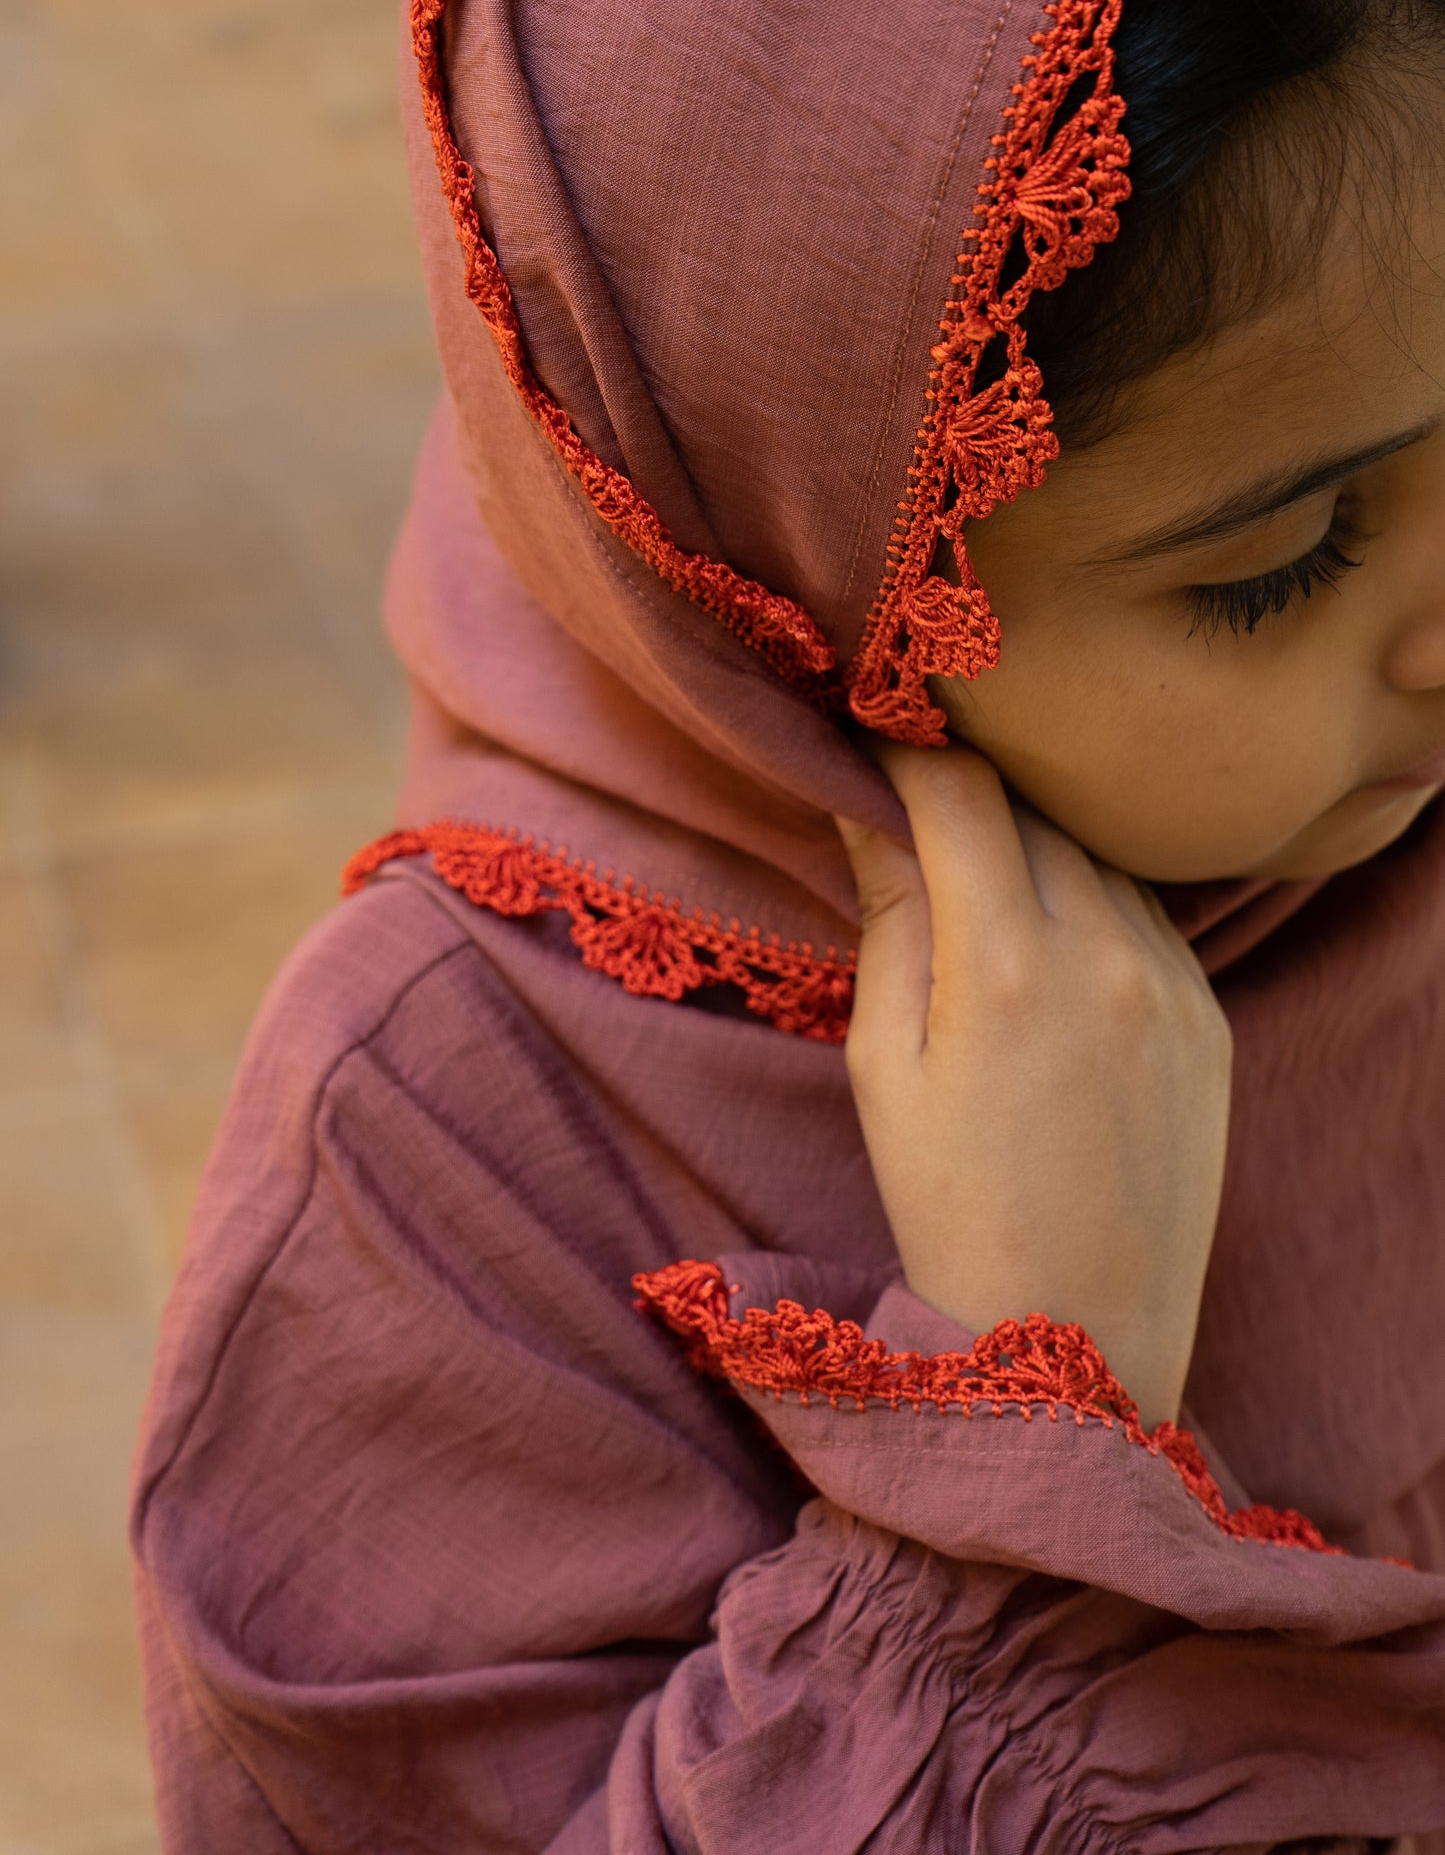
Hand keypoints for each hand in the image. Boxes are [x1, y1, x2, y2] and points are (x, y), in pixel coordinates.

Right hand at [837, 744, 1232, 1428]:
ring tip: (982, 907)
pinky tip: (1051, 965)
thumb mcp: (883, 1063)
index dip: (904, 753)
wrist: (1081, 1333)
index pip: (957, 790)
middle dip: (966, 803)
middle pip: (1029, 811)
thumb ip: (888, 917)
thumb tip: (868, 803)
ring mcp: (1173, 982)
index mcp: (1005, 963)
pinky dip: (1093, 910)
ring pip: (1093, 857)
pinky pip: (1146, 915)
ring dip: (1036, 855)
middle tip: (914, 823)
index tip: (871, 750)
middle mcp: (1106, 951)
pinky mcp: (1210, 1014)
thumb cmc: (951, 1203)